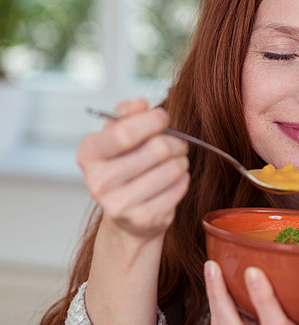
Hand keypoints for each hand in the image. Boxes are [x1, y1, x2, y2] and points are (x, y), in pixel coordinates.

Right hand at [77, 98, 189, 241]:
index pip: (124, 133)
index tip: (163, 117)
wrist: (126, 215)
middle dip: (176, 141)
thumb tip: (140, 104)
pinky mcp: (143, 220)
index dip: (151, 121)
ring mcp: (119, 204)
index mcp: (89, 154)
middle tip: (178, 143)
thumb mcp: (119, 135)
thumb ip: (128, 115)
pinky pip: (179, 188)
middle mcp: (98, 181)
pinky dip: (183, 179)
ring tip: (176, 160)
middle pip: (157, 150)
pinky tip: (175, 179)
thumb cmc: (125, 165)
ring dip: (181, 160)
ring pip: (172, 169)